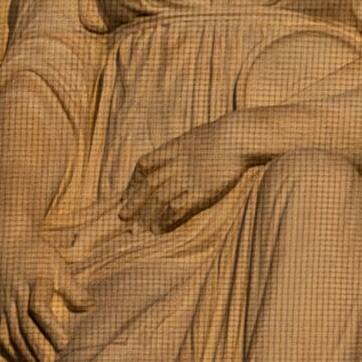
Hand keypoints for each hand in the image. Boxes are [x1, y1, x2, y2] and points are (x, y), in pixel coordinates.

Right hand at [0, 229, 87, 361]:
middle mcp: (16, 295)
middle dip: (38, 348)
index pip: (38, 307)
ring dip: (25, 355)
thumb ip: (72, 288)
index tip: (64, 344)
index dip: (50, 327)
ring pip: (12, 334)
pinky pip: (2, 335)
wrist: (5, 242)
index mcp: (34, 282)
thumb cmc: (36, 253)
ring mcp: (5, 305)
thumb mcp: (57, 264)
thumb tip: (90, 306)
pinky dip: (11, 352)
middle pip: (25, 326)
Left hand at [116, 116, 261, 232]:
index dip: (135, 179)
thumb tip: (184, 149)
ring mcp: (188, 177)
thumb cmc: (226, 134)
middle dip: (134, 201)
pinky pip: (178, 206)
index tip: (128, 191)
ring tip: (139, 228)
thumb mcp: (199, 136)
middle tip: (122, 216)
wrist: (239, 136)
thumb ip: (187, 146)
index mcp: (175, 148)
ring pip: (159, 197)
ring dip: (147, 213)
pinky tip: (162, 226)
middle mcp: (176, 164)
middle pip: (148, 184)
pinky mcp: (201, 190)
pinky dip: (168, 217)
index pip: (146, 163)